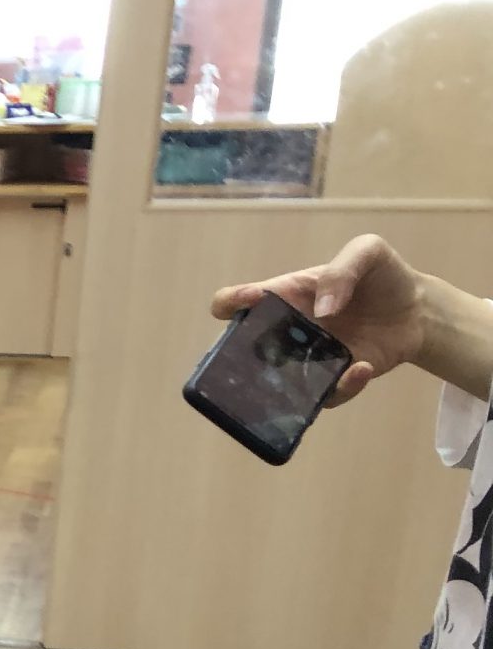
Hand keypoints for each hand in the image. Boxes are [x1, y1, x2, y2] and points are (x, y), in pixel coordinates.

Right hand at [212, 234, 425, 408]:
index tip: (249, 300)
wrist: (419, 310)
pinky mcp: (332, 381)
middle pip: (244, 351)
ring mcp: (306, 359)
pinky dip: (342, 387)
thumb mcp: (368, 252)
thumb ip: (342, 270)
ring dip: (291, 384)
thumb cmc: (384, 276)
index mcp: (283, 297)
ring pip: (278, 384)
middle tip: (271, 353)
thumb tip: (323, 310)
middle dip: (244, 358)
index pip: (234, 302)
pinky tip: (362, 368)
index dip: (230, 302)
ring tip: (327, 367)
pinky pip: (324, 397)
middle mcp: (285, 332)